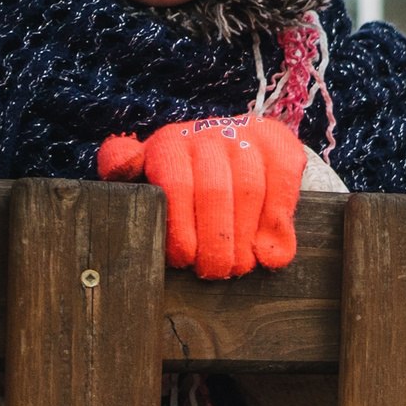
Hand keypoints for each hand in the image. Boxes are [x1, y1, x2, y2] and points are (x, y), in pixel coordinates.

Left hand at [98, 115, 305, 279]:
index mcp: (172, 143)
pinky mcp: (281, 143)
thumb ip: (125, 168)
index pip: (176, 185)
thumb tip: (122, 168)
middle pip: (214, 190)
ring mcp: (248, 136)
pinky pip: (283, 185)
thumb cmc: (185, 172)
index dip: (181, 228)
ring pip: (250, 190)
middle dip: (215, 239)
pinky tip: (270, 254)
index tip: (185, 260)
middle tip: (216, 271)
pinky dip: (278, 223)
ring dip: (246, 235)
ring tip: (241, 266)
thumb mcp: (148, 170)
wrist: (234, 141)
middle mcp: (210, 134)